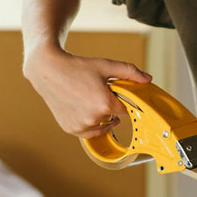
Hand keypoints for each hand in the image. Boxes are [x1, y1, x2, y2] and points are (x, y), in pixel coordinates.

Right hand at [23, 45, 151, 137]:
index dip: (121, 102)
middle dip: (108, 106)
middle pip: (112, 117)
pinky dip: (88, 123)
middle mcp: (93, 119)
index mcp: (105, 104)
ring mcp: (81, 126)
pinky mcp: (71, 130)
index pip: (125, 110)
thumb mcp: (105, 66)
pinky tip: (82, 108)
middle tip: (95, 92)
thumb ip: (129, 72)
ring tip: (87, 98)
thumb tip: (148, 79)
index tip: (116, 95)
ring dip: (99, 116)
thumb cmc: (77, 67)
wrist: (48, 70)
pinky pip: (88, 131)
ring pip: (100, 125)